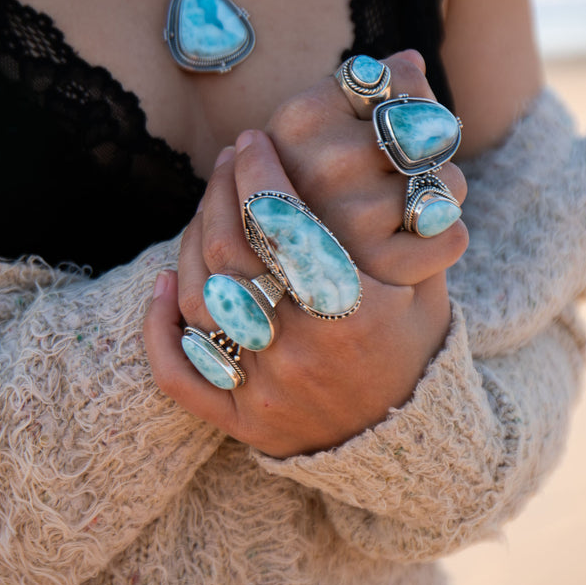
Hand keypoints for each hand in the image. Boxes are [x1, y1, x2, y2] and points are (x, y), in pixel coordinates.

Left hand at [145, 56, 466, 457]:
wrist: (409, 443)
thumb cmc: (416, 348)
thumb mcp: (426, 284)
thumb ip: (405, 222)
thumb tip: (406, 143)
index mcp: (352, 312)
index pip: (284, 225)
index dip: (260, 174)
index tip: (252, 141)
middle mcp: (302, 351)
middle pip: (230, 254)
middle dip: (220, 193)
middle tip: (225, 160)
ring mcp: (266, 390)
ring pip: (198, 301)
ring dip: (189, 243)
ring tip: (204, 208)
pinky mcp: (240, 420)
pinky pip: (179, 373)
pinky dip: (160, 327)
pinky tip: (159, 285)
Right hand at [264, 50, 467, 286]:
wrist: (294, 292)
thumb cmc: (311, 198)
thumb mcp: (314, 136)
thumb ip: (362, 90)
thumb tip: (410, 62)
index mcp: (300, 118)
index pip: (401, 81)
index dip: (407, 102)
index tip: (383, 127)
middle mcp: (321, 163)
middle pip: (431, 129)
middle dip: (427, 153)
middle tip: (395, 179)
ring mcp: (348, 217)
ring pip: (450, 184)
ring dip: (438, 200)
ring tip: (399, 218)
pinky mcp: (379, 267)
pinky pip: (455, 236)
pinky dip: (443, 243)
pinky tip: (409, 247)